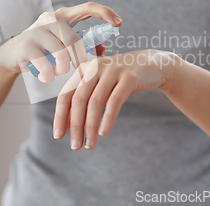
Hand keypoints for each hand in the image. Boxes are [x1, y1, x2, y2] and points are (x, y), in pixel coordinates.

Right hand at [0, 2, 121, 82]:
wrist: (12, 55)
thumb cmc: (44, 49)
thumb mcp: (64, 45)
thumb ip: (83, 44)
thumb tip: (103, 49)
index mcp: (63, 15)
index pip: (88, 7)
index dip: (105, 13)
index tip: (119, 23)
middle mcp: (50, 18)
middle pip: (75, 40)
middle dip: (79, 59)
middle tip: (78, 68)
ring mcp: (37, 30)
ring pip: (62, 54)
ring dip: (63, 68)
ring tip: (58, 71)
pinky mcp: (27, 45)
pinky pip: (47, 65)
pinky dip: (50, 75)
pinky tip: (46, 76)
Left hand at [53, 50, 175, 149]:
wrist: (151, 64)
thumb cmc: (121, 79)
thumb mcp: (100, 86)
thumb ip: (85, 101)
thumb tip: (68, 126)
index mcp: (84, 69)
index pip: (66, 94)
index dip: (60, 116)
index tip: (58, 136)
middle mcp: (95, 67)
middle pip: (78, 99)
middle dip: (75, 125)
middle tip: (75, 146)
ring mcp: (112, 71)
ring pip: (95, 102)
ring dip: (90, 126)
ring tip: (89, 145)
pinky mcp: (129, 78)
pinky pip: (115, 101)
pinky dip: (107, 118)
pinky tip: (103, 133)